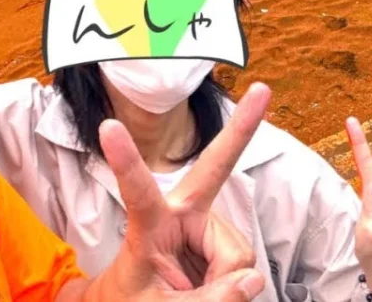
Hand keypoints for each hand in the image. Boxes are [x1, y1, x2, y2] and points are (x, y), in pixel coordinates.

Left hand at [92, 83, 272, 300]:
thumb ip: (205, 300)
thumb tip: (251, 280)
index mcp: (147, 228)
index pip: (136, 193)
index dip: (126, 161)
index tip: (109, 125)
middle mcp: (179, 217)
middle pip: (215, 170)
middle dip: (240, 132)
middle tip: (262, 90)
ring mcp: (204, 228)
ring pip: (237, 253)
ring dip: (226, 282)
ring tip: (195, 295)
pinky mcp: (220, 244)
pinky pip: (243, 266)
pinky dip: (234, 286)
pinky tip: (213, 289)